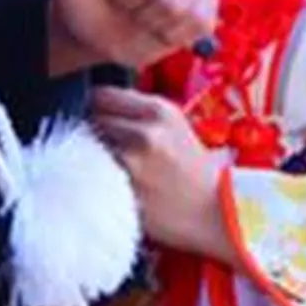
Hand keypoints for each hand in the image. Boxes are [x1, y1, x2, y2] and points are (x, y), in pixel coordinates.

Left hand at [88, 85, 236, 265]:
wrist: (216, 210)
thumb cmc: (194, 169)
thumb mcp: (175, 126)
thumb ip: (140, 113)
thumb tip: (101, 106)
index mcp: (158, 110)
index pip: (101, 95)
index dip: (98, 107)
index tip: (101, 117)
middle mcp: (142, 133)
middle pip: (93, 121)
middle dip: (96, 131)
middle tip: (107, 144)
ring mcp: (130, 164)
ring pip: (89, 148)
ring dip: (92, 155)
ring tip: (110, 164)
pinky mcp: (122, 191)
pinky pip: (94, 175)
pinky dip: (96, 177)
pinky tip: (110, 182)